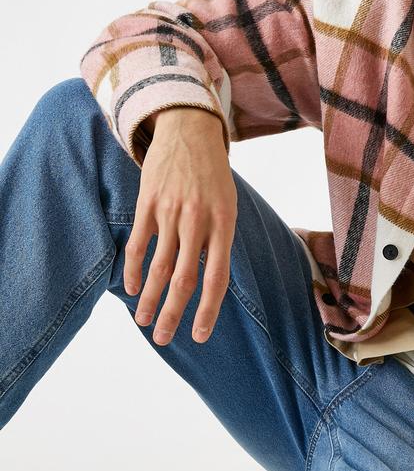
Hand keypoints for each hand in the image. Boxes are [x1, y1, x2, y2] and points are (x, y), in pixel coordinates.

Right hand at [124, 108, 236, 345]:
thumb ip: (217, 241)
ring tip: (143, 322)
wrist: (190, 131)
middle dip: (173, 314)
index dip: (208, 310)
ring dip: (148, 298)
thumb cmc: (213, 175)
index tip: (199, 335)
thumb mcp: (228, 205)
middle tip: (163, 340)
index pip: (217, 278)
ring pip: (157, 266)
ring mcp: (171, 212)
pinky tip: (129, 288)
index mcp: (224, 224)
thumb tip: (207, 282)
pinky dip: (132, 269)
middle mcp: (198, 221)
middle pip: (184, 279)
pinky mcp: (148, 203)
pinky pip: (138, 243)